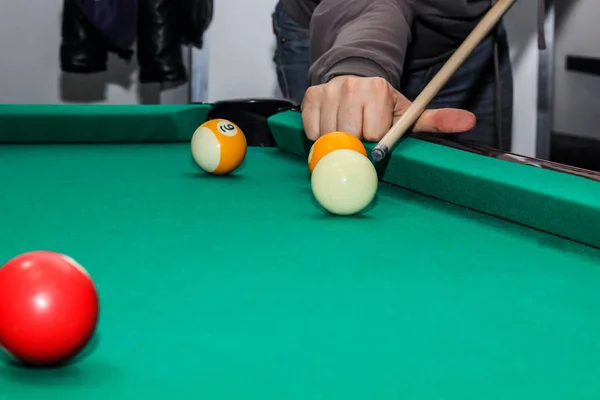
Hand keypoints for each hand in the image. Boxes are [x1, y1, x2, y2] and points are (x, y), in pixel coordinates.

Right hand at [301, 75, 475, 140]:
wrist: (354, 80)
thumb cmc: (382, 105)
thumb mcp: (409, 112)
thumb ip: (436, 120)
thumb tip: (468, 121)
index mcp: (378, 90)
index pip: (373, 135)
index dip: (375, 140)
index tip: (376, 133)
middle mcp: (351, 86)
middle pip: (349, 138)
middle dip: (356, 144)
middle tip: (361, 135)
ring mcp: (328, 91)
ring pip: (327, 137)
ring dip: (336, 142)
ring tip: (347, 131)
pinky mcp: (310, 97)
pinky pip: (311, 132)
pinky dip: (319, 136)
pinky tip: (330, 127)